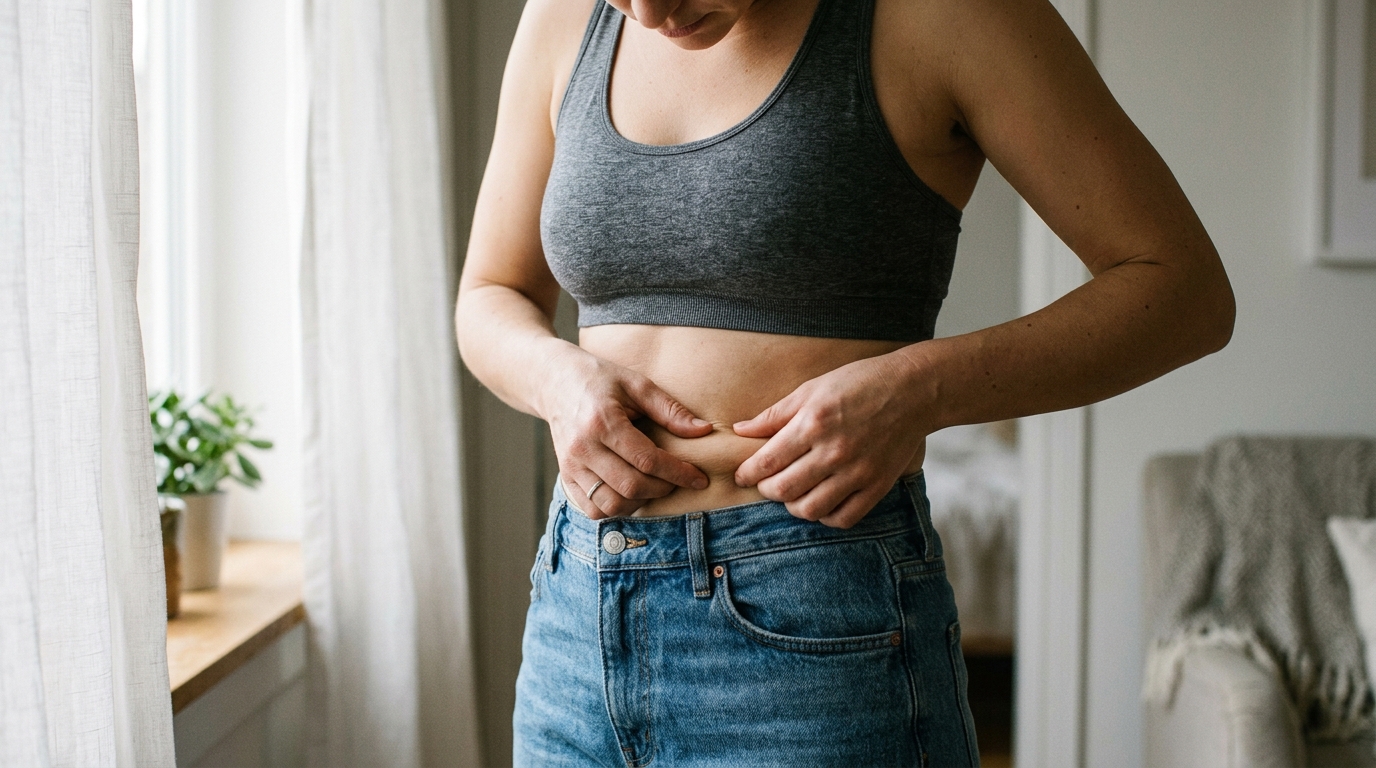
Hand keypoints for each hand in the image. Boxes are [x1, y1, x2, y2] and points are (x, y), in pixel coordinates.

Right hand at [543, 349, 711, 517]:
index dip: (679, 473)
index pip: (647, 460)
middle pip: (630, 487)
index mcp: (602, 422)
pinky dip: (616, 509)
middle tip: (678, 479)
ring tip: (655, 486)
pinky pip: (592, 509)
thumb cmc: (600, 379)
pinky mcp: (566, 475)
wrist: (554, 381)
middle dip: (663, 489)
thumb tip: (703, 431)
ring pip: (611, 505)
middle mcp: (583, 448)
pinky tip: (631, 493)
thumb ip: (670, 410)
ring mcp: (570, 465)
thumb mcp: (637, 384)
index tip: (700, 479)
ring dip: (640, 502)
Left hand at [732, 352, 932, 527]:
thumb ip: (774, 414)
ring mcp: (858, 472)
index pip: (768, 462)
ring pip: (811, 509)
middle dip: (766, 490)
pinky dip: (826, 517)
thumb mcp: (812, 389)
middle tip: (766, 483)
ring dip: (793, 506)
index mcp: (813, 424)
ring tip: (793, 494)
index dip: (748, 473)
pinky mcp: (878, 486)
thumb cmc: (859, 383)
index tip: (743, 475)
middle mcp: (834, 451)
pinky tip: (821, 502)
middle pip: (784, 490)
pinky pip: (844, 518)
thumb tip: (739, 430)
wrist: (913, 391)